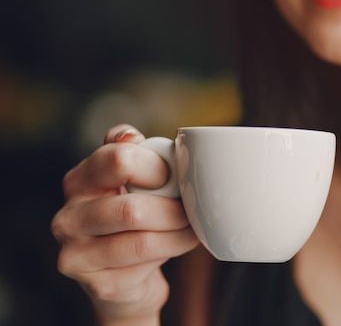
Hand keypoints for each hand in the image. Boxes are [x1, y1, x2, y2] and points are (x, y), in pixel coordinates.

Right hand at [51, 124, 198, 325]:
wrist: (128, 276)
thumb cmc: (135, 218)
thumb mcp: (134, 180)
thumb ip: (134, 152)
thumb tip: (130, 135)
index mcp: (79, 180)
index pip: (118, 159)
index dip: (157, 167)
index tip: (174, 175)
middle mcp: (69, 216)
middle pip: (132, 209)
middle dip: (173, 210)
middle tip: (190, 210)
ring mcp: (77, 254)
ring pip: (143, 241)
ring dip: (178, 235)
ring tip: (191, 230)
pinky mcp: (97, 285)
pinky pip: (145, 266)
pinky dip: (170, 254)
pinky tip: (175, 247)